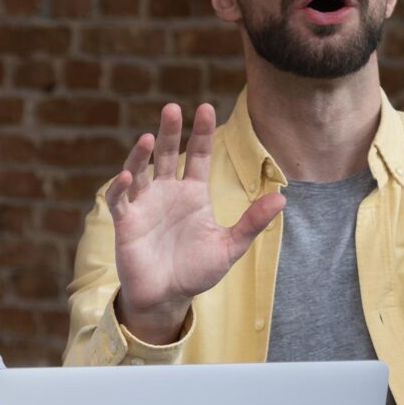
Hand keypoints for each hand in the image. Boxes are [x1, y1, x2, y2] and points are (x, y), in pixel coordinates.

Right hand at [106, 102, 283, 341]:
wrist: (167, 297)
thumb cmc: (196, 270)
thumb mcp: (230, 245)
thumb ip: (252, 221)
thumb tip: (282, 198)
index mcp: (193, 193)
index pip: (199, 155)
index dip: (201, 132)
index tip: (205, 107)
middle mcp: (168, 192)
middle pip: (168, 154)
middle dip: (169, 132)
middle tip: (172, 109)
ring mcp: (145, 204)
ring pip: (140, 171)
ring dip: (141, 155)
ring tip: (147, 139)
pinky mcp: (126, 221)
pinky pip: (121, 199)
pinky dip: (122, 187)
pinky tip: (128, 177)